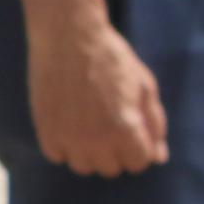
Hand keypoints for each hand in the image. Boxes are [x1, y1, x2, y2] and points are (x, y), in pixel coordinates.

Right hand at [27, 18, 167, 176]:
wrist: (67, 34)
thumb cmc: (111, 56)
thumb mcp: (144, 86)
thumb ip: (155, 124)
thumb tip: (158, 157)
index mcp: (126, 128)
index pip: (139, 163)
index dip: (138, 146)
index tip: (131, 126)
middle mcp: (96, 139)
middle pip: (111, 168)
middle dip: (115, 150)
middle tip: (109, 122)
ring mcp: (67, 136)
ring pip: (83, 166)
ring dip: (89, 151)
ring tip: (88, 125)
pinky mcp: (45, 128)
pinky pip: (57, 155)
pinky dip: (63, 145)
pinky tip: (68, 123)